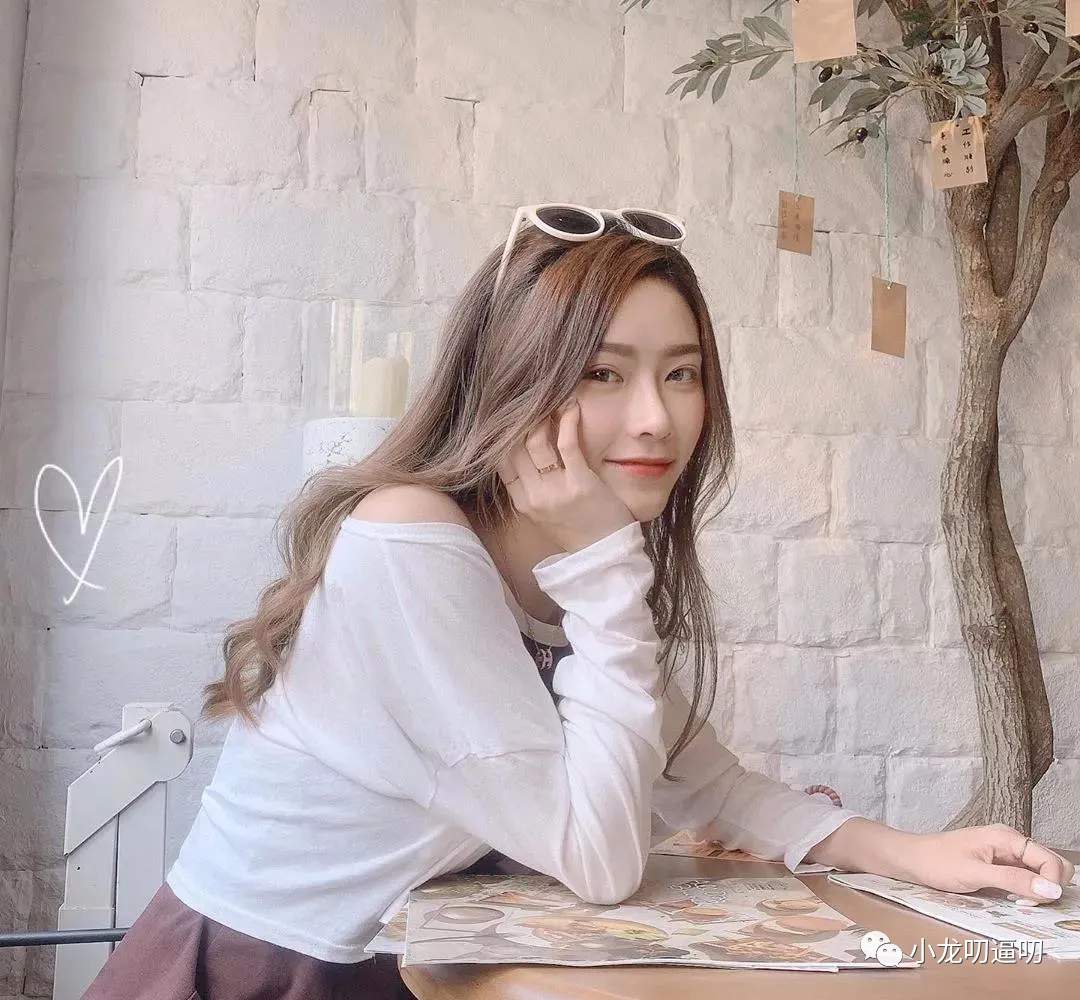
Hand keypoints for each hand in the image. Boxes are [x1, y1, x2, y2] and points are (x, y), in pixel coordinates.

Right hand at [496, 397, 635, 552]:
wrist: (604, 555)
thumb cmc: (578, 529)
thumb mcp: (543, 511)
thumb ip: (530, 484)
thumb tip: (523, 447)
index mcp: (522, 501)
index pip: (500, 458)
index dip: (503, 431)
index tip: (512, 409)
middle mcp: (533, 495)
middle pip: (514, 445)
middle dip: (522, 417)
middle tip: (532, 395)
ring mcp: (555, 490)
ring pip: (535, 440)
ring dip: (544, 413)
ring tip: (553, 397)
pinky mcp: (580, 483)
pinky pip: (567, 443)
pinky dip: (568, 419)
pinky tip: (572, 405)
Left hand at [903, 823, 1074, 904]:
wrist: (911, 859)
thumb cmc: (937, 862)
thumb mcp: (975, 873)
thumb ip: (1013, 880)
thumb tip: (1053, 890)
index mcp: (1007, 837)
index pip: (1051, 860)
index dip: (1051, 883)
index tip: (1032, 902)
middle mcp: (1011, 842)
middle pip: (1052, 865)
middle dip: (1048, 887)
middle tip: (1026, 902)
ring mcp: (1006, 853)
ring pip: (1040, 873)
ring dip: (1036, 890)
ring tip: (1015, 901)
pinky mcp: (1000, 865)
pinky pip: (1025, 878)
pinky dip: (1025, 890)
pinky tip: (1009, 898)